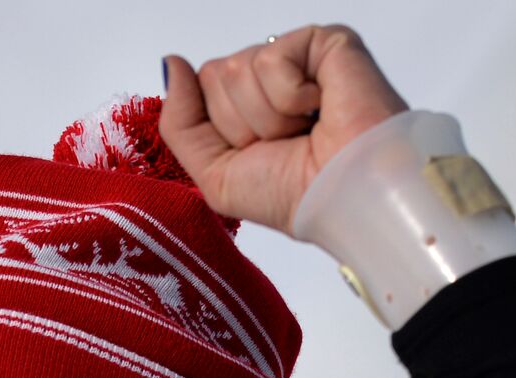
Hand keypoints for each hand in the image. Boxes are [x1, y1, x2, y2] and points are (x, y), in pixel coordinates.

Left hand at [159, 24, 407, 236]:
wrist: (345, 197)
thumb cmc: (292, 194)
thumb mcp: (213, 173)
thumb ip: (180, 121)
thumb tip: (170, 62)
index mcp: (247, 105)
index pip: (199, 89)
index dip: (221, 130)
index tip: (259, 154)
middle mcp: (271, 78)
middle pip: (214, 76)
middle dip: (241, 124)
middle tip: (286, 143)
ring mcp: (298, 56)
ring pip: (235, 69)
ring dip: (266, 116)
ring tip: (305, 130)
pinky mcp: (324, 42)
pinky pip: (270, 57)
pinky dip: (288, 96)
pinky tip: (319, 108)